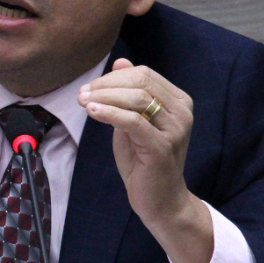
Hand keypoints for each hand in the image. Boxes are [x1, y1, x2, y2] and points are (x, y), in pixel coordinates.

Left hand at [78, 58, 212, 262]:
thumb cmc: (144, 161)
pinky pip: (133, 121)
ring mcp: (176, 129)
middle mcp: (182, 112)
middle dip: (105, 85)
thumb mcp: (133, 121)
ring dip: (104, 97)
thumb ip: (128, 93)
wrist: (160, 201)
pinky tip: (92, 112)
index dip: (113, 77)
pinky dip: (109, 113)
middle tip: (81, 94)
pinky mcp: (163, 146)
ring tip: (82, 102)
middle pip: (140, 82)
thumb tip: (120, 61)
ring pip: (137, 98)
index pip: (144, 74)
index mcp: (178, 101)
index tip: (88, 87)